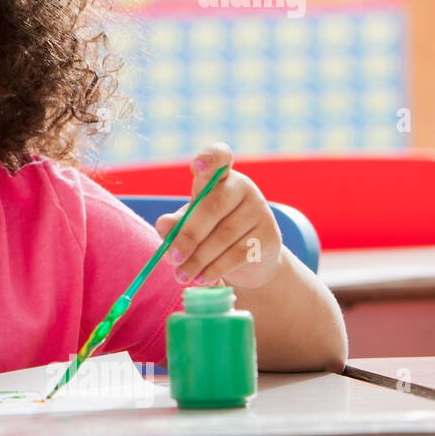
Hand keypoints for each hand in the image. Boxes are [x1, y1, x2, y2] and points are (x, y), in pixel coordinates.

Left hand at [153, 142, 282, 289]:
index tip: (197, 166)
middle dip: (188, 235)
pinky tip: (202, 278)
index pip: (219, 157)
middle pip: (213, 206)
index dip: (210, 158)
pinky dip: (215, 269)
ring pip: (224, 236)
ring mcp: (260, 210)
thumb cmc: (211, 232)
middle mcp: (242, 187)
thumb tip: (164, 226)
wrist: (249, 258)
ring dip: (198, 259)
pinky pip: (238, 254)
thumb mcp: (189, 224)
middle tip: (172, 258)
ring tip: (181, 275)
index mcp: (219, 176)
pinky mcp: (270, 236)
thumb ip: (174, 224)